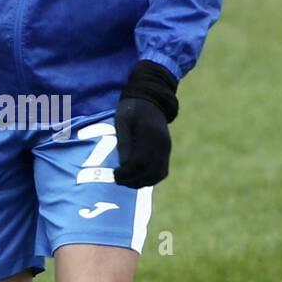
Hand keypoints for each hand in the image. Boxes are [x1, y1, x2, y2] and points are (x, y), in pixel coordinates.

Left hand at [112, 59, 178, 188]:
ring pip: (158, 175)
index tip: (115, 174)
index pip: (140, 162)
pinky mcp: (166, 151)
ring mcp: (166, 148)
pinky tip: (137, 178)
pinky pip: (162, 171)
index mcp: (150, 134)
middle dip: (133, 180)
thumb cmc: (132, 109)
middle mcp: (162, 143)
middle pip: (150, 171)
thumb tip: (124, 165)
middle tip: (118, 179)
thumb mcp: (123, 121)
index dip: (127, 173)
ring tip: (126, 181)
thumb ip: (124, 142)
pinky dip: (150, 178)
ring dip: (142, 182)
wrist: (151, 99)